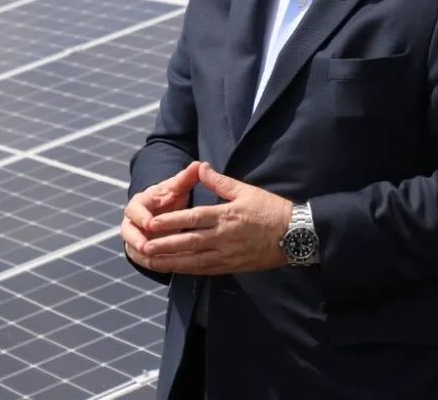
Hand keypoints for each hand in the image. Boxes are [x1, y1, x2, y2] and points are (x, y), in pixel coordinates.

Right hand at [121, 161, 201, 268]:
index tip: (151, 223)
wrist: (163, 210)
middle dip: (136, 239)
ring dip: (141, 255)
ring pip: (132, 247)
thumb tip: (198, 165)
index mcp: (140, 203)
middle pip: (128, 231)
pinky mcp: (138, 250)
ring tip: (151, 261)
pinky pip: (140, 259)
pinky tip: (160, 268)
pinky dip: (148, 264)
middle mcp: (132, 220)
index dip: (142, 217)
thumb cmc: (170, 197)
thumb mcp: (177, 188)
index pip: (135, 209)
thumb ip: (186, 178)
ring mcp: (134, 236)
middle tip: (145, 247)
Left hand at [136, 162, 292, 274]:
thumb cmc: (271, 209)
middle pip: (188, 242)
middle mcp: (224, 237)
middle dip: (164, 244)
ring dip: (171, 261)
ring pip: (194, 260)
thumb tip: (201, 168)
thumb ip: (220, 182)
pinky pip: (206, 270)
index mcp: (226, 215)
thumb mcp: (246, 190)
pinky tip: (174, 269)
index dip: (171, 221)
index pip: (192, 219)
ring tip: (151, 260)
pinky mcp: (232, 265)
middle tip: (143, 245)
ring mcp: (227, 254)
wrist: (294, 235)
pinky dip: (188, 270)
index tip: (151, 222)